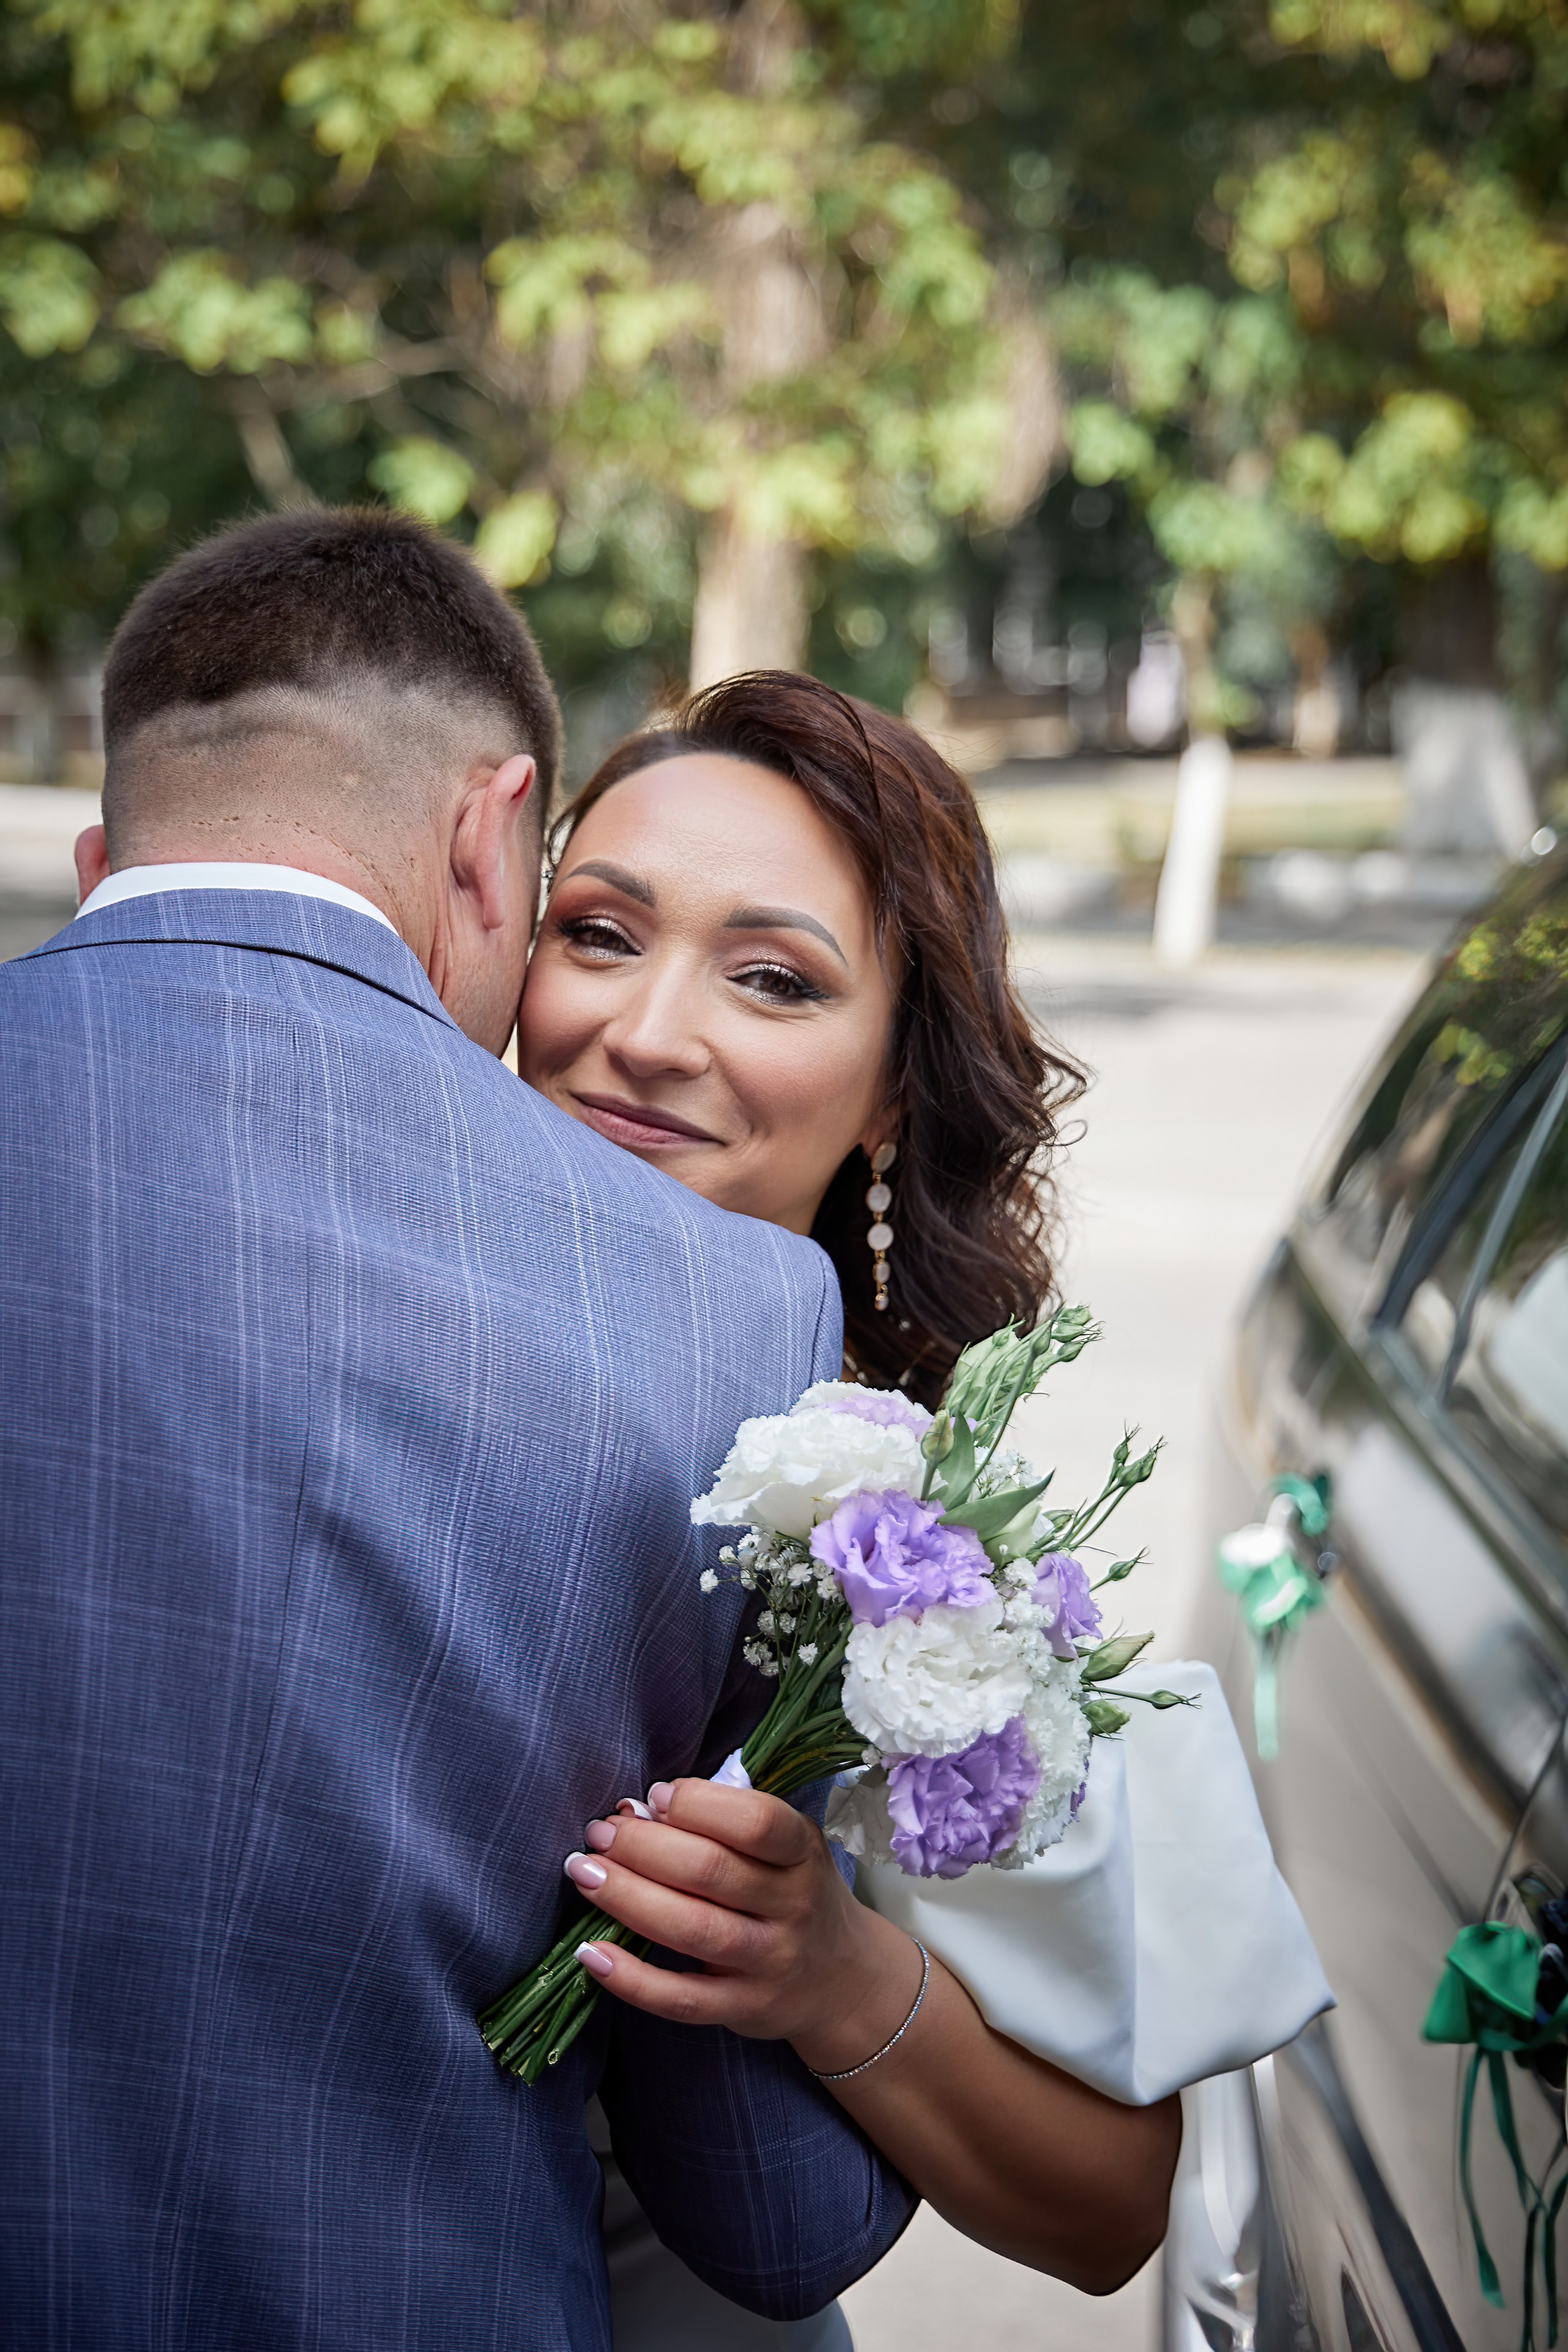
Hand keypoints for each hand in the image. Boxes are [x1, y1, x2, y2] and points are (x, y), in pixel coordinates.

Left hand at [563, 1779, 924, 2075]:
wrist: (840, 1978)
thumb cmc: (793, 1891)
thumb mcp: (787, 1846)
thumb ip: (729, 1823)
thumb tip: (644, 1808)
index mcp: (803, 1851)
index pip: (756, 1821)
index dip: (697, 1803)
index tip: (654, 1796)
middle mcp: (792, 1906)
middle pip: (710, 1871)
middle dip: (643, 1846)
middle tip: (600, 1833)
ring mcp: (769, 1962)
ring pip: (693, 1930)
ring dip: (628, 1898)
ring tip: (583, 1873)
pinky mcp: (743, 2008)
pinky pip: (682, 1999)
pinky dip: (631, 1979)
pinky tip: (591, 1953)